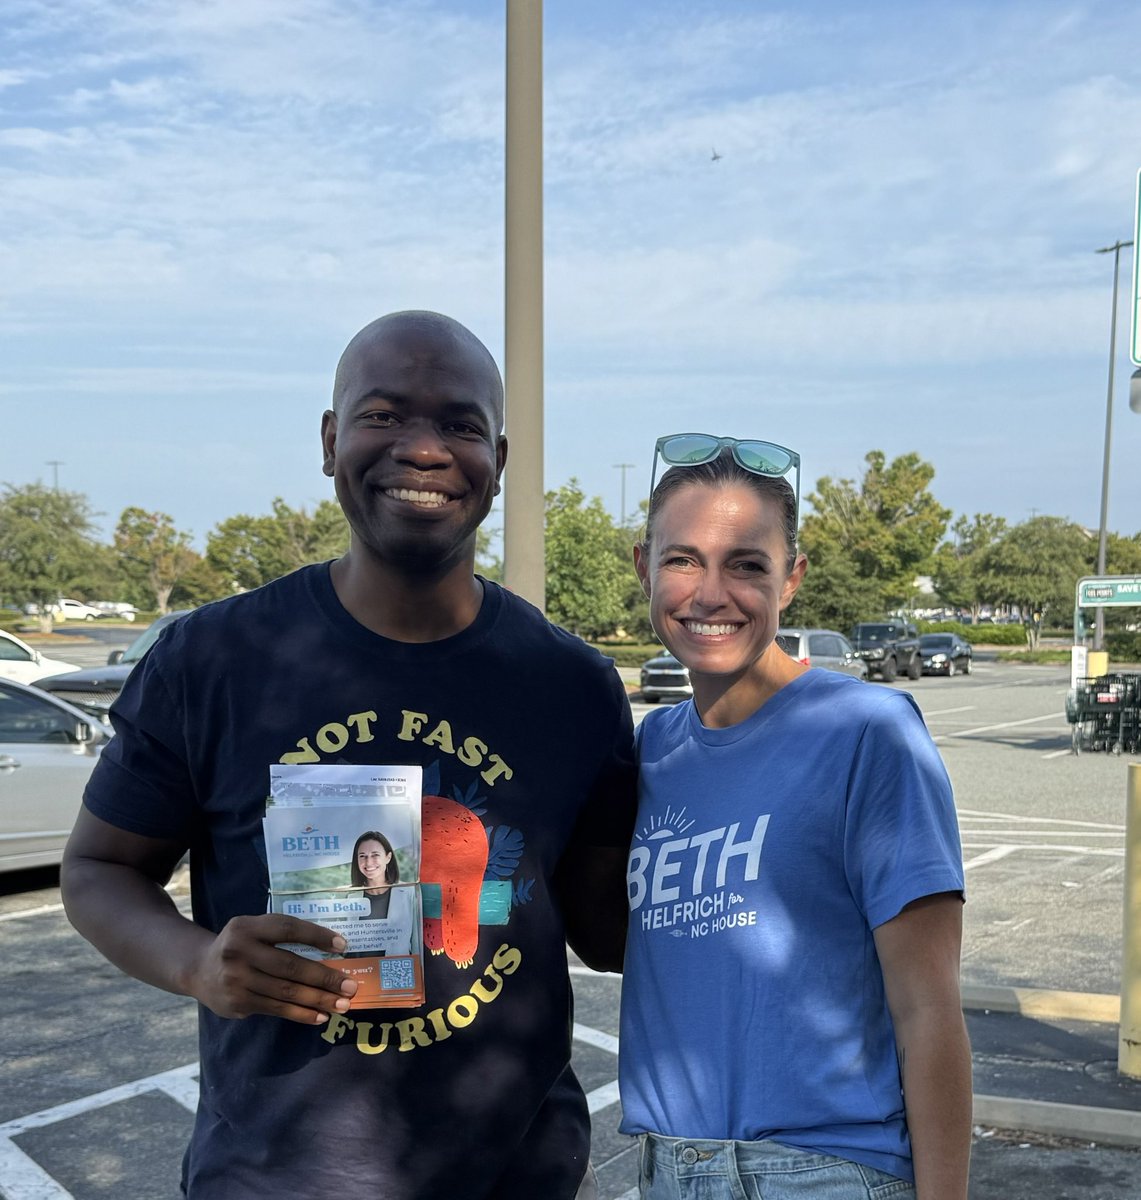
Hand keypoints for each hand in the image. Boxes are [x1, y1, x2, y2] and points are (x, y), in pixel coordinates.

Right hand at [187, 914, 358, 1023]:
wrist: (199, 970)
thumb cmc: (241, 945)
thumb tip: (332, 950)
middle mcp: (239, 952)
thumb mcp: (254, 929)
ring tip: (342, 1004)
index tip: (343, 946)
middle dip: (324, 977)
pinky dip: (301, 1013)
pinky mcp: (237, 1003)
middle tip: (350, 986)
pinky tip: (320, 1015)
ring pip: (285, 992)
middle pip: (290, 966)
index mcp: (247, 927)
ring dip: (318, 1000)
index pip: (287, 929)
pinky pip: (276, 1009)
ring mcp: (236, 980)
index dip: (316, 936)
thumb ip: (283, 935)